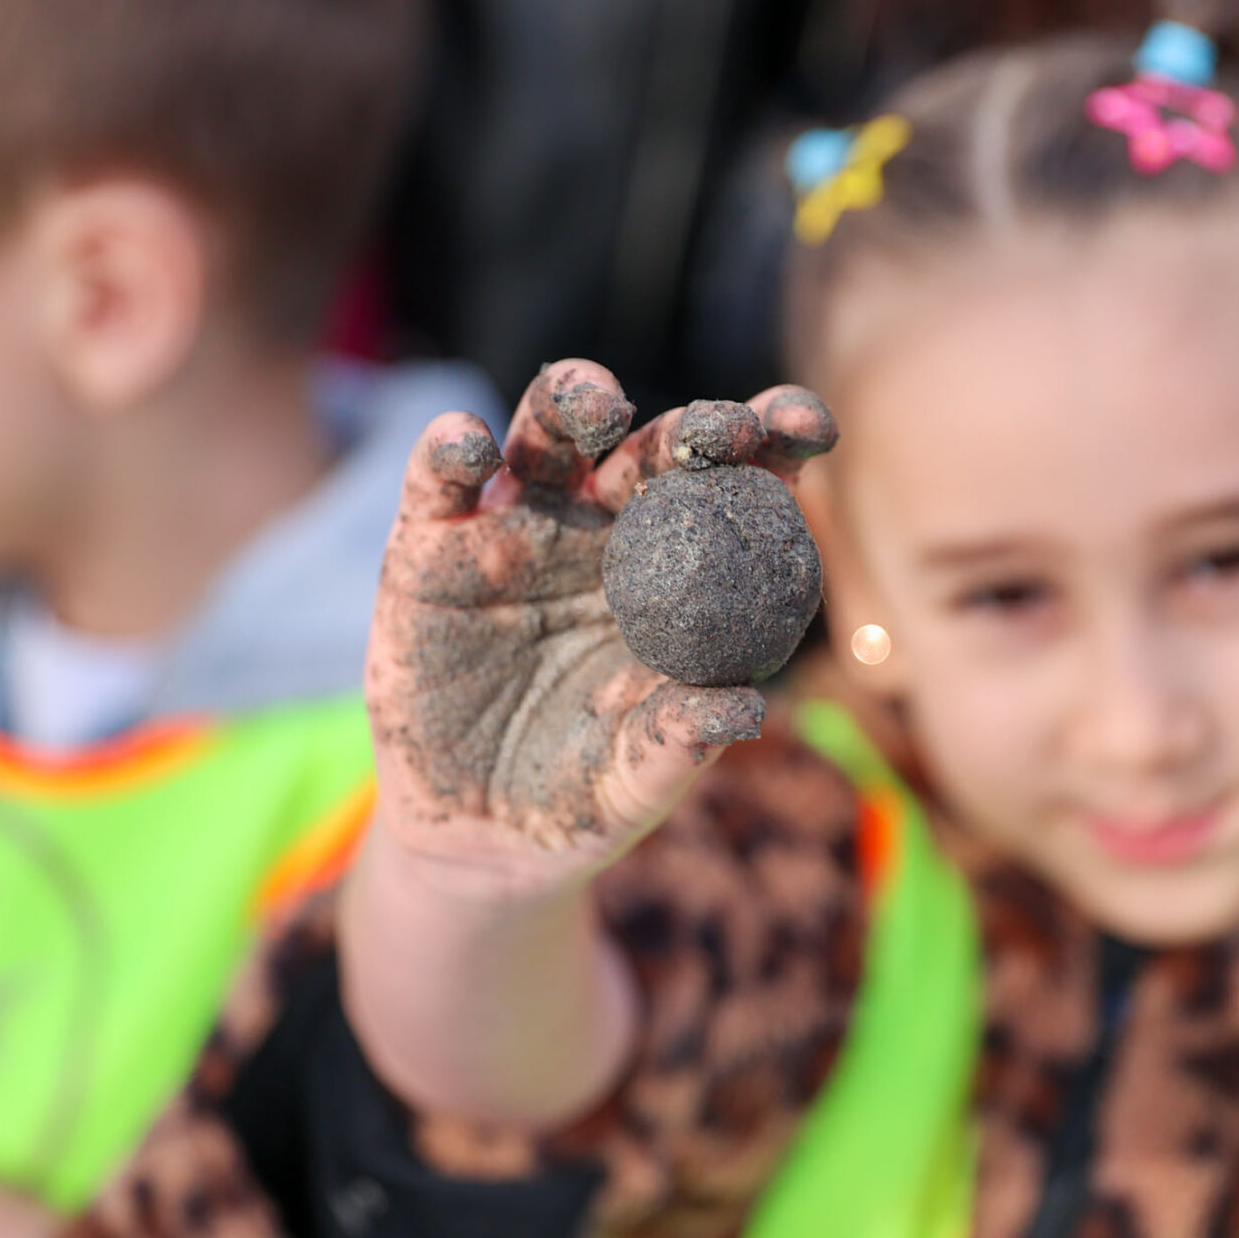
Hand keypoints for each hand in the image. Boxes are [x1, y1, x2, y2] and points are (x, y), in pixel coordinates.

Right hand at [366, 359, 836, 899]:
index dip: (771, 446)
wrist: (479, 839)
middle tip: (720, 429)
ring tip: (597, 403)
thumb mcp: (638, 779)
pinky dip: (452, 450)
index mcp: (675, 570)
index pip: (732, 489)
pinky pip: (439, 482)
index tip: (810, 429)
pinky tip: (471, 448)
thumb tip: (746, 705)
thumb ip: (685, 740)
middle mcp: (601, 529)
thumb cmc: (584, 795)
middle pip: (650, 447)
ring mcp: (516, 529)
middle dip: (690, 425)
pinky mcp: (428, 550)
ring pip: (546, 432)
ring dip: (571, 398)